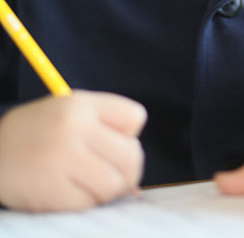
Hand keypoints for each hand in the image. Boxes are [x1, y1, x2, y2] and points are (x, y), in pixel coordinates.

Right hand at [0, 90, 145, 210]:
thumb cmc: (42, 131)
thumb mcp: (72, 111)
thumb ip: (107, 127)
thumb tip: (135, 174)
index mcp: (82, 104)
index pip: (136, 117)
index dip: (129, 133)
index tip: (113, 140)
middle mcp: (74, 127)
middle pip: (132, 156)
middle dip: (127, 168)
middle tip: (110, 170)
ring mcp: (62, 159)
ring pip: (115, 184)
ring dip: (108, 189)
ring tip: (90, 181)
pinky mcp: (52, 191)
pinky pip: (90, 203)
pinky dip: (86, 201)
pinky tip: (70, 190)